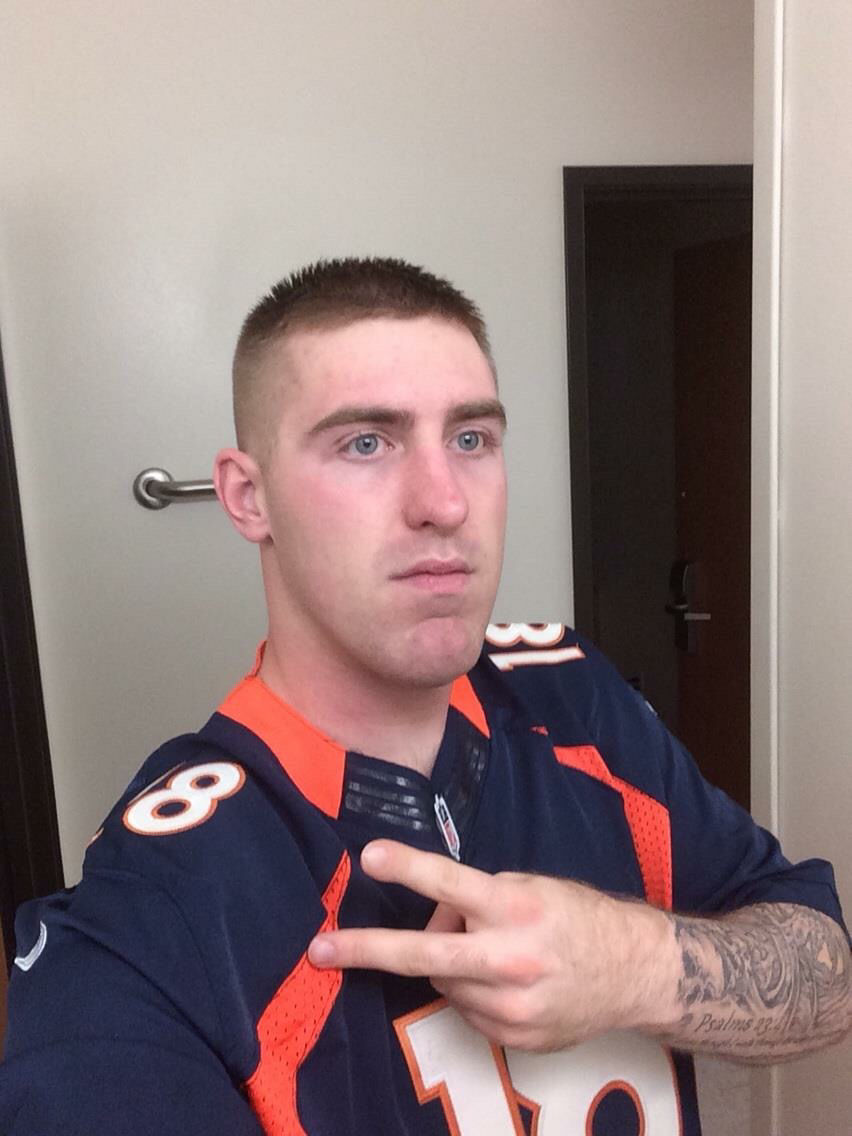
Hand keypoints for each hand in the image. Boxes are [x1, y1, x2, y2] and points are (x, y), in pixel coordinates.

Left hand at [307, 840, 675, 1050]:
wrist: (634, 973)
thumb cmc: (576, 917)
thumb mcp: (530, 888)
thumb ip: (478, 900)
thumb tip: (433, 918)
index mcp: (515, 907)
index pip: (451, 884)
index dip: (408, 868)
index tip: (369, 855)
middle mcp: (511, 958)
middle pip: (424, 956)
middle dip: (366, 950)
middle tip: (320, 950)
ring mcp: (512, 1006)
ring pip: (443, 981)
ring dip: (449, 963)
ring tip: (490, 950)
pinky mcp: (515, 1038)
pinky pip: (466, 1009)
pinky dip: (471, 991)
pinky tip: (505, 980)